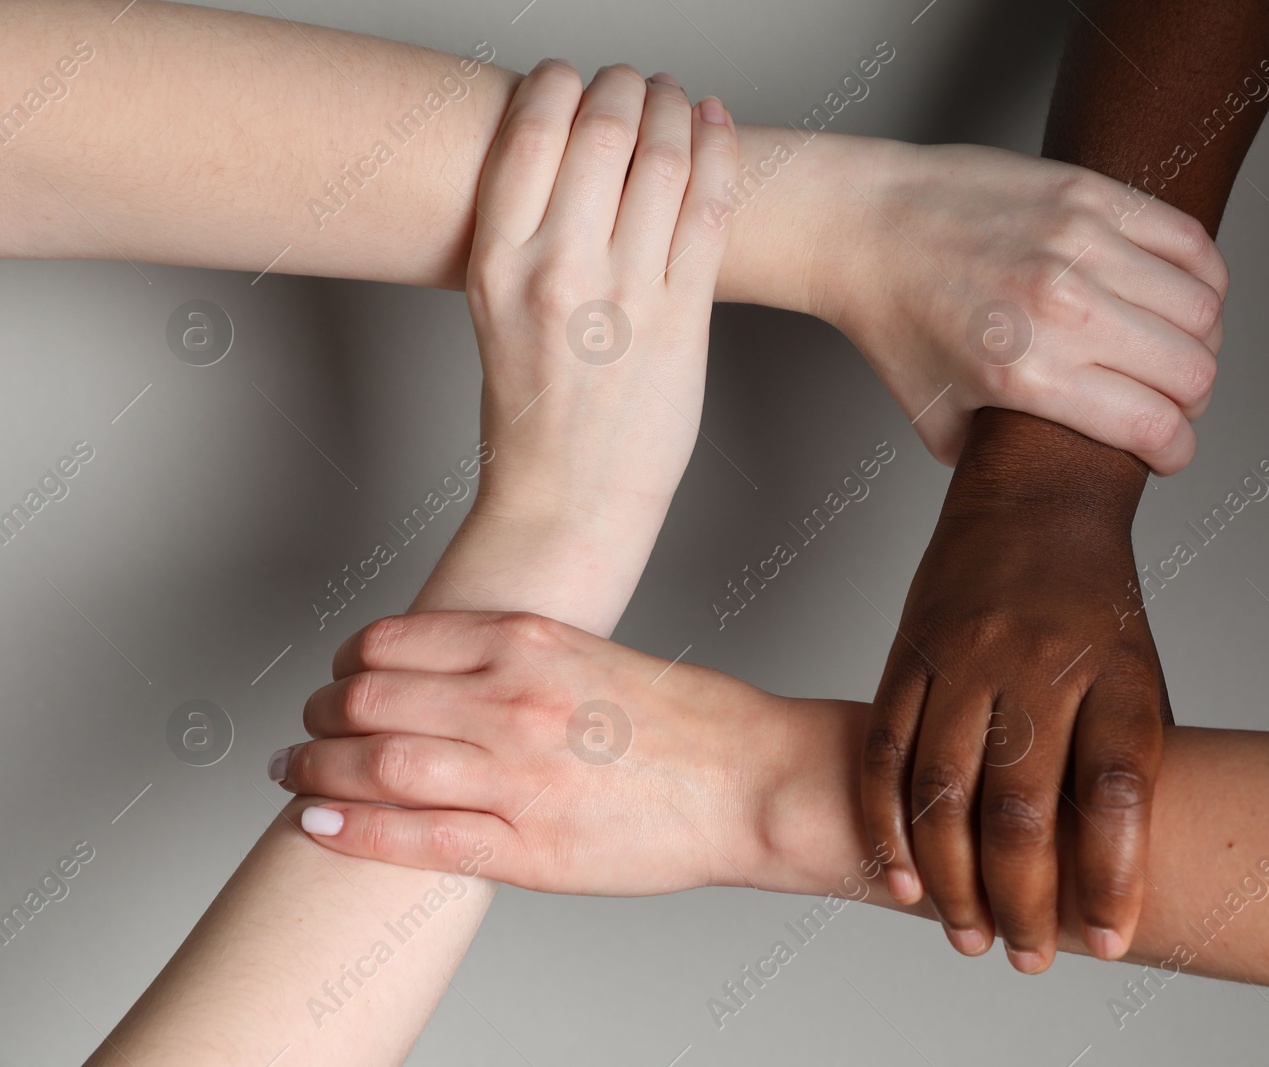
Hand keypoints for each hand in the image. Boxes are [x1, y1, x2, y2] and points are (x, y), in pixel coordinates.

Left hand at [272, 611, 791, 895]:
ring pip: (378, 766)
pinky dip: (353, 829)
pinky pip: (415, 839)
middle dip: (321, 713)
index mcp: (531, 643)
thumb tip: (454, 678)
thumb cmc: (690, 721)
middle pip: (371, 700)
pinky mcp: (527, 848)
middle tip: (306, 724)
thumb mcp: (594, 656)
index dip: (348, 660)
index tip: (339, 673)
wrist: (753, 781)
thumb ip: (521, 662)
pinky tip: (318, 822)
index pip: (395, 642)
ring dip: (316, 767)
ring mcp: (516, 777)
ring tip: (294, 770)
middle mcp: (512, 701)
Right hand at [431, 60, 736, 630]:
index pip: (533, 130)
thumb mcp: (495, 312)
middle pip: (605, 131)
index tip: (573, 77)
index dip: (561, 83)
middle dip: (625, 87)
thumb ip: (528, 237)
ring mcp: (627, 295)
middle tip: (634, 82)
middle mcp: (560, 270)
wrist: (568, 503)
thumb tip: (569, 162)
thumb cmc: (533, 416)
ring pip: (666, 161)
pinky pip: (711, 211)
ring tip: (676, 99)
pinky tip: (716, 127)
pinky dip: (720, 154)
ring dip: (676, 111)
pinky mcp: (683, 321)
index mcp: (498, 262)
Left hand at [808, 139, 1227, 470]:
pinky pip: (1189, 242)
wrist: (863, 227)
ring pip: (1203, 307)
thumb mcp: (939, 422)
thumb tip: (1055, 473)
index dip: (1176, 452)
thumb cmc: (896, 323)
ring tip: (1171, 346)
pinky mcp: (1089, 195)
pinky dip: (1201, 277)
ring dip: (1200, 339)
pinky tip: (1175, 294)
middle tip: (1169, 401)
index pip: (1154, 426)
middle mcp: (1061, 310)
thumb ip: (1001, 458)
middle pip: (1192, 370)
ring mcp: (1080, 245)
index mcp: (1026, 375)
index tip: (1168, 453)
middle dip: (1191, 400)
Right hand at [862, 410, 1168, 972]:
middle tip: (1026, 958)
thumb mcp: (1138, 669)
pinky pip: (883, 751)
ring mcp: (964, 657)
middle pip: (1022, 808)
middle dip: (1024, 903)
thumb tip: (1112, 870)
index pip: (1116, 788)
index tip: (1110, 942)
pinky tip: (897, 875)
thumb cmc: (1095, 600)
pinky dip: (885, 823)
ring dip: (950, 880)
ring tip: (965, 934)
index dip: (1115, 874)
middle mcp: (1036, 664)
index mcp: (1112, 670)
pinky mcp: (908, 653)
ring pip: (943, 792)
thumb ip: (1123, 758)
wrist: (1036, 493)